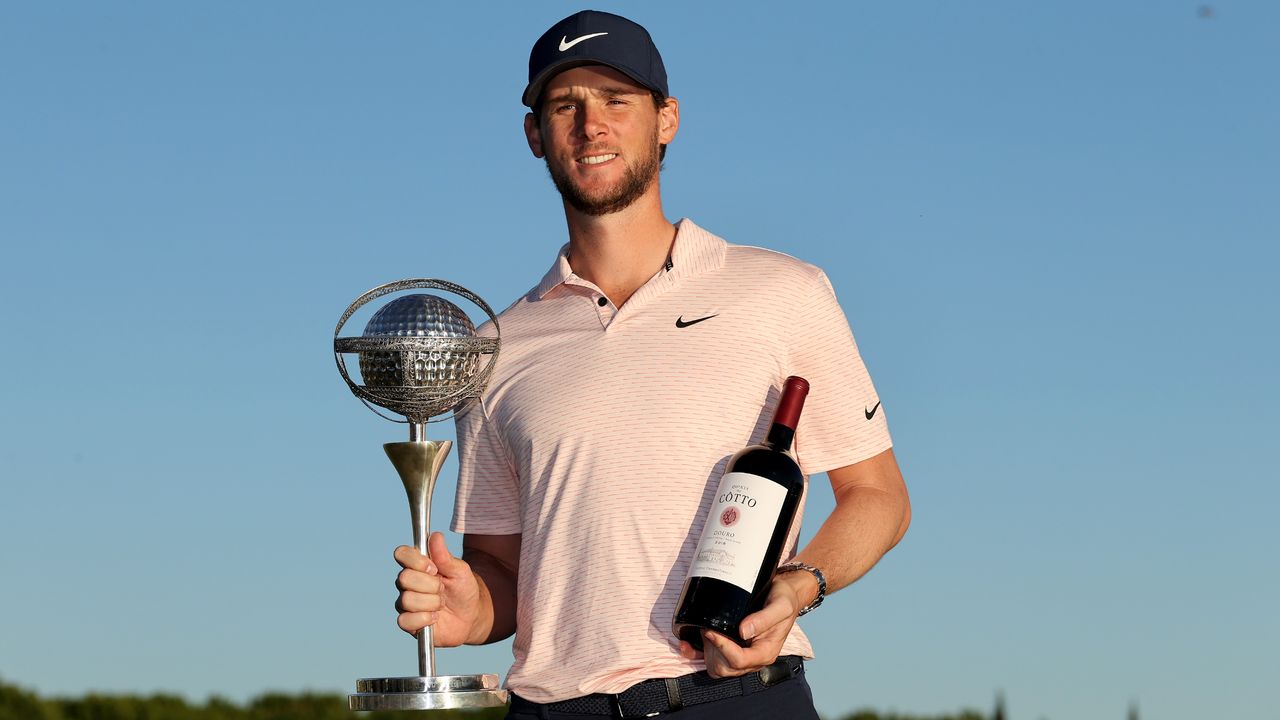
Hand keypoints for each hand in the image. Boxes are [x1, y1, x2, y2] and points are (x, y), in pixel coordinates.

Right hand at [394, 532, 482, 646]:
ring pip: (407, 600)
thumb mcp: (460, 571)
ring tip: (441, 604)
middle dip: (430, 585)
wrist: (471, 615)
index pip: (401, 553)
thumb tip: (435, 536)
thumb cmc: (463, 589)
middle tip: (443, 589)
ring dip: (431, 602)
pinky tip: (435, 617)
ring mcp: (405, 602)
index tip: (434, 568)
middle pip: (404, 578)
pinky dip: (425, 619)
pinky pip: (405, 620)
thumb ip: (445, 556)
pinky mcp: (407, 622)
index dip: (416, 561)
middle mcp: (407, 582)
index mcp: (417, 565)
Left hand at [677, 576, 805, 677]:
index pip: (739, 661)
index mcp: (765, 652)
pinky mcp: (730, 649)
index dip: (723, 647)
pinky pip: (709, 661)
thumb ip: (764, 619)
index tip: (712, 630)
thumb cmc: (783, 600)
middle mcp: (752, 658)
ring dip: (705, 651)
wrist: (783, 595)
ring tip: (706, 630)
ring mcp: (741, 655)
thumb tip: (743, 631)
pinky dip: (695, 654)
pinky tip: (687, 644)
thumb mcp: (780, 606)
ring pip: (715, 667)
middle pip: (724, 668)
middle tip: (709, 627)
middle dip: (713, 649)